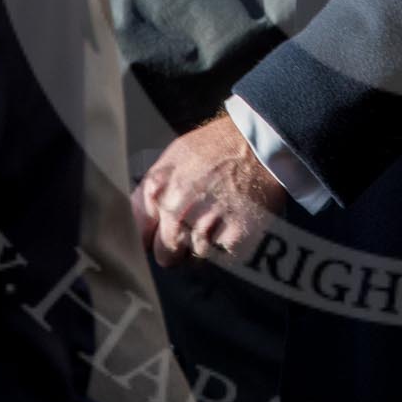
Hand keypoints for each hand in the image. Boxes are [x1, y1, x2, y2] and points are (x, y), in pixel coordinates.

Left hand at [131, 114, 285, 268]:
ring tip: (222, 215)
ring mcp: (205, 226)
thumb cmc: (218, 148)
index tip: (162, 233)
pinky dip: (230, 246)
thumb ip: (152, 193)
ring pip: (196, 259)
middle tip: (198, 223)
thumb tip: (139, 225)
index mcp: (156, 189)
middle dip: (179, 246)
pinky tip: (236, 220)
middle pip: (166, 256)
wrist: (262, 142)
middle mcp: (175, 210)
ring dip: (207, 245)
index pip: (139, 235)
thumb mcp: (175, 157)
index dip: (152, 236)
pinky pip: (223, 259)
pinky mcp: (234, 239)